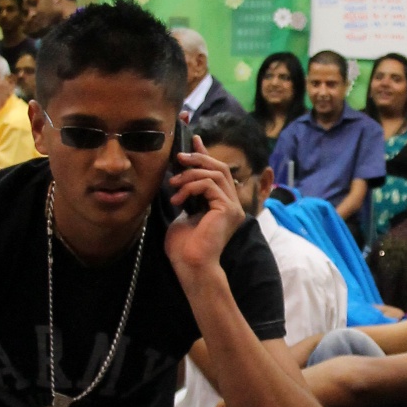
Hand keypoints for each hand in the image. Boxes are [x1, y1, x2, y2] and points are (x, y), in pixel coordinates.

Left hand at [164, 139, 244, 277]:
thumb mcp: (183, 212)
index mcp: (223, 205)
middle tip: (179, 158)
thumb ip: (188, 195)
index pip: (217, 173)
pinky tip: (178, 200)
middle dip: (198, 159)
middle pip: (220, 168)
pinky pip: (210, 185)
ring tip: (173, 185)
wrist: (190, 266)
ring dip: (190, 175)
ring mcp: (232, 207)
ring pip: (216, 173)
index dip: (205, 155)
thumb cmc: (184, 247)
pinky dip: (191, 187)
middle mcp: (232, 204)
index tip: (193, 140)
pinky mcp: (227, 209)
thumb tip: (180, 176)